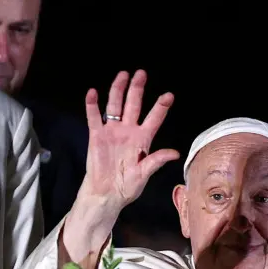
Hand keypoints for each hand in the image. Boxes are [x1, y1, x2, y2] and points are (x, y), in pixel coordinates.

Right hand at [80, 70, 178, 213]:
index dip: (160, 107)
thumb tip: (175, 153)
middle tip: (142, 74)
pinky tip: (93, 93)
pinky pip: (94, 118)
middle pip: (133, 105)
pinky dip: (92, 105)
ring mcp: (112, 131)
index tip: (168, 96)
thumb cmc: (127, 186)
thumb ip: (156, 161)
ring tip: (122, 75)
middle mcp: (128, 131)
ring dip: (118, 90)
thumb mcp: (144, 174)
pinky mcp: (97, 136)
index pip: (154, 119)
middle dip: (137, 89)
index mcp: (143, 139)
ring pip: (115, 106)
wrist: (106, 194)